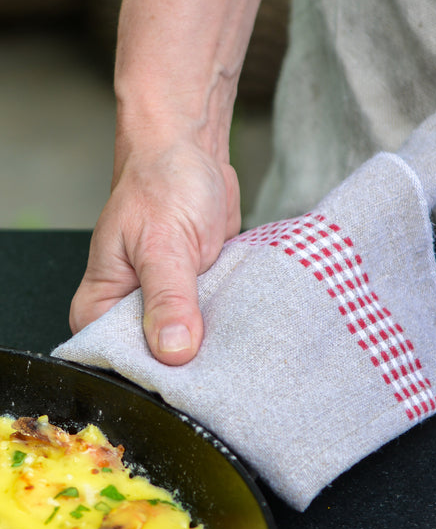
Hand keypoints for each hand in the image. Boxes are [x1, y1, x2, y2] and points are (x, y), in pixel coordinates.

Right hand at [69, 138, 239, 364]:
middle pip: (155, 360)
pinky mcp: (197, 297)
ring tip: (231, 342)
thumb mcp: (161, 243)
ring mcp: (167, 305)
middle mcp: (132, 309)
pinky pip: (212, 324)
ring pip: (189, 344)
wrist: (194, 154)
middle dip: (186, 362)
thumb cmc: (161, 184)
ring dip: (211, 343)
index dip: (148, 372)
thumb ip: (167, 298)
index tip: (181, 375)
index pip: (115, 359)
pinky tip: (240, 324)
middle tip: (214, 362)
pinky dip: (226, 324)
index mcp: (102, 303)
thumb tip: (173, 349)